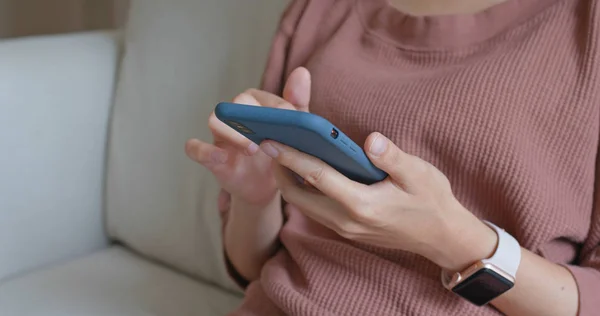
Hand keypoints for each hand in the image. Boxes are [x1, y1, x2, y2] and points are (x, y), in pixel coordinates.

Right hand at [185, 67, 310, 206]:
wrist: (270, 188)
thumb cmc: (281, 152)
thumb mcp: (296, 131)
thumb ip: (298, 103)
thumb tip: (301, 72)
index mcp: (255, 105)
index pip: (260, 96)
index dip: (274, 105)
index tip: (289, 119)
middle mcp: (235, 116)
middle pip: (236, 104)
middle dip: (250, 116)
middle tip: (268, 134)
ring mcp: (221, 136)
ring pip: (215, 121)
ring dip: (231, 132)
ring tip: (252, 149)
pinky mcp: (212, 158)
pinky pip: (195, 148)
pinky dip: (202, 150)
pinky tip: (221, 157)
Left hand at [259, 132, 497, 270]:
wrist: (441, 236)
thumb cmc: (431, 201)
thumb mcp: (420, 174)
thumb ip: (392, 157)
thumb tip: (370, 139)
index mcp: (362, 204)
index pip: (317, 177)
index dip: (291, 157)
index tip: (271, 140)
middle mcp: (346, 220)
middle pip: (298, 195)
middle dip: (280, 170)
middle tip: (271, 143)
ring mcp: (344, 227)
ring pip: (304, 204)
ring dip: (290, 180)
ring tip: (283, 152)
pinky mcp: (346, 228)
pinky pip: (315, 208)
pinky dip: (304, 189)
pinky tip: (307, 169)